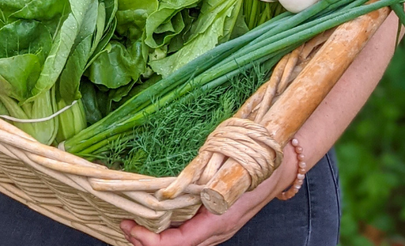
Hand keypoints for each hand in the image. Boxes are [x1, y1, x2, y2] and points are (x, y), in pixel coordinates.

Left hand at [120, 151, 294, 245]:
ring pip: (182, 242)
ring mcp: (216, 227)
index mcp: (218, 222)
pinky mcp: (215, 219)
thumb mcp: (232, 173)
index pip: (179, 244)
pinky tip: (156, 216)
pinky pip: (188, 232)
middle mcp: (216, 231)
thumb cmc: (257, 167)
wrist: (281, 167)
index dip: (151, 242)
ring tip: (133, 223)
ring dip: (156, 237)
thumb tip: (179, 187)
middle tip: (124, 224)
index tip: (131, 226)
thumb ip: (208, 182)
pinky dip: (168, 229)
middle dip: (147, 242)